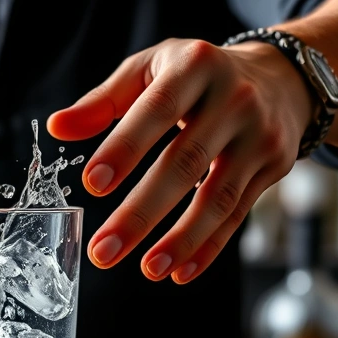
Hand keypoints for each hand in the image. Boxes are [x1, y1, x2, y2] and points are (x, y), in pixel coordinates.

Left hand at [47, 38, 313, 283]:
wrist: (280, 78)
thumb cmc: (196, 75)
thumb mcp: (151, 69)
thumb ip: (103, 100)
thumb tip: (57, 127)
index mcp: (195, 66)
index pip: (156, 111)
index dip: (124, 148)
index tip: (92, 184)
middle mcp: (234, 99)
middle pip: (184, 163)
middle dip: (141, 212)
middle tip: (103, 250)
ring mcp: (258, 136)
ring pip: (217, 197)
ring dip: (180, 239)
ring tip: (146, 269)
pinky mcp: (273, 167)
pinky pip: (238, 214)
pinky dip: (208, 246)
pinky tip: (179, 271)